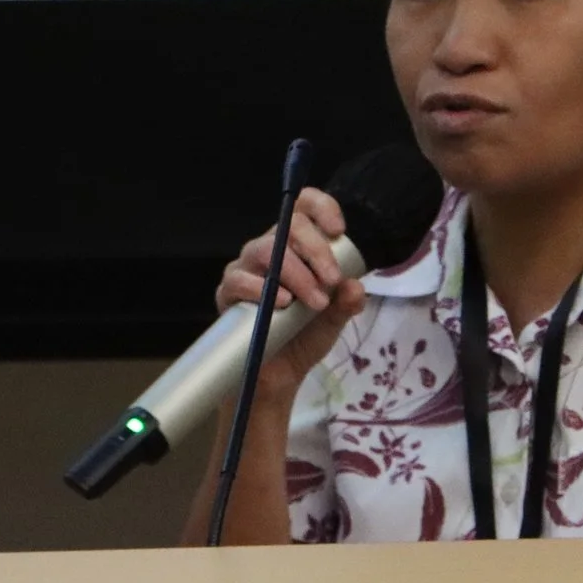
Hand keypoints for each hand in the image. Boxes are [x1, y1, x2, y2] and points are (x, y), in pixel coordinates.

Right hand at [215, 187, 367, 398]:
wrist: (278, 375)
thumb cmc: (304, 337)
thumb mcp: (334, 320)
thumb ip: (347, 302)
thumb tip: (355, 286)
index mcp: (297, 246)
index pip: (304, 207)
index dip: (321, 208)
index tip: (339, 230)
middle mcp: (270, 250)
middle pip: (289, 226)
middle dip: (316, 250)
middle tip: (332, 281)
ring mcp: (245, 268)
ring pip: (266, 250)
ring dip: (296, 274)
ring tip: (314, 301)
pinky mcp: (227, 293)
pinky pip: (239, 280)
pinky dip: (261, 289)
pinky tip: (281, 304)